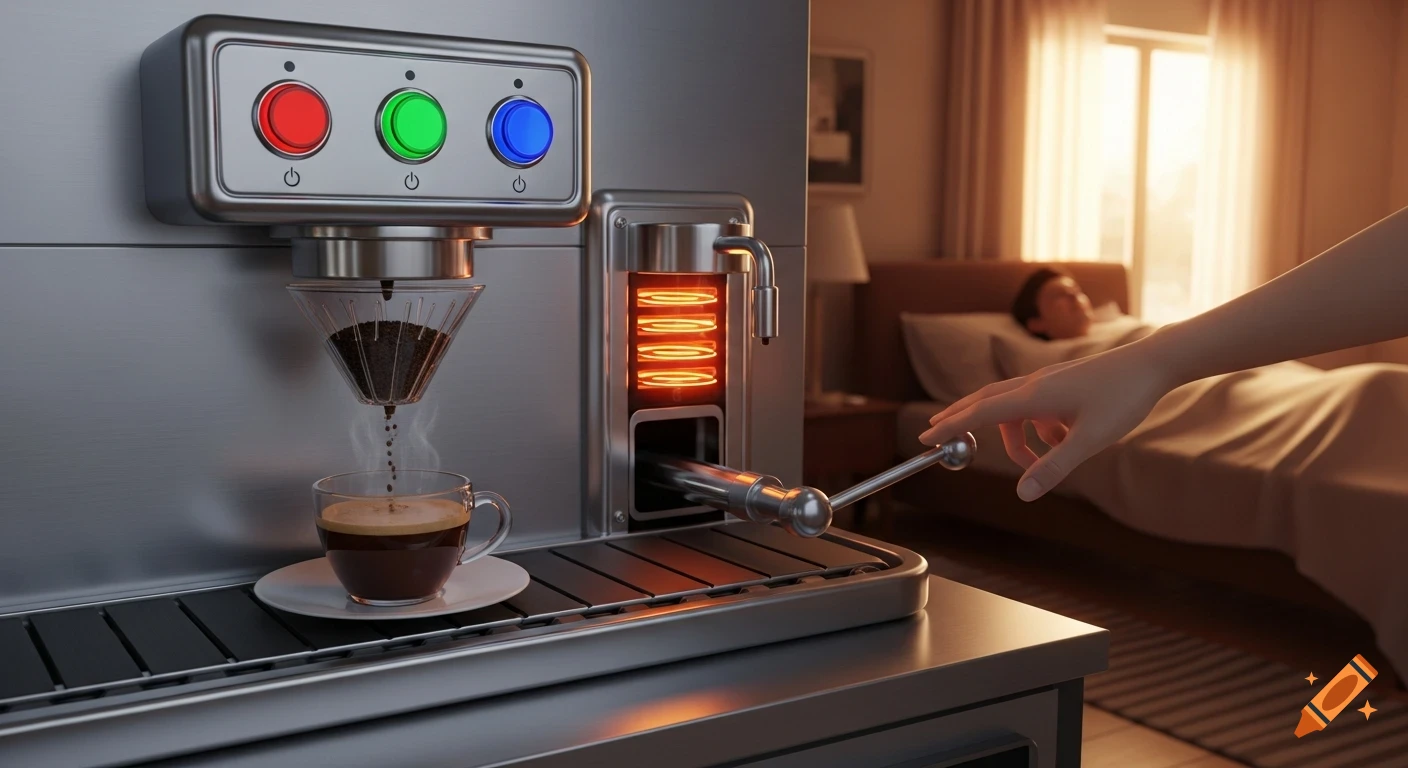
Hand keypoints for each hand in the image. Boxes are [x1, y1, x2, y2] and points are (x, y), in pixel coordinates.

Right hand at [918, 343, 1172, 500]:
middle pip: (985, 403)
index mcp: (1034, 396)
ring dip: (1022, 439)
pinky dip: (1044, 430)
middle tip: (937, 435)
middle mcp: (1034, 385)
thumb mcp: (1089, 440)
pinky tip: (1071, 439)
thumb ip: (1053, 467)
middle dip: (962, 421)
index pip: (980, 413)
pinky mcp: (1062, 385)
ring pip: (1015, 412)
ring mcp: (1048, 383)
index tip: (926, 437)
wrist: (1154, 364)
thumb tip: (1022, 494)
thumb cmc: (1124, 397)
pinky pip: (1039, 411)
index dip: (951, 426)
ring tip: (1053, 456)